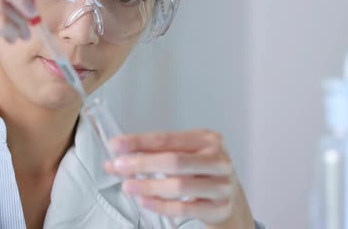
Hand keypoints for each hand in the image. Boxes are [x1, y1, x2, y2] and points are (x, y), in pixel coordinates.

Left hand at [105, 129, 254, 227]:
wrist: (230, 197)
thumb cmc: (202, 172)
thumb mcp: (184, 155)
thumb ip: (154, 154)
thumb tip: (118, 158)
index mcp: (207, 139)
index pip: (167, 138)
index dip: (139, 142)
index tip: (117, 145)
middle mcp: (218, 160)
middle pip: (174, 161)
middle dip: (141, 163)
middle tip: (119, 166)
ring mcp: (221, 185)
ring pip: (179, 186)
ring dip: (148, 186)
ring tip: (128, 186)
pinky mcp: (219, 207)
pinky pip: (185, 208)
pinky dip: (161, 205)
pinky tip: (146, 201)